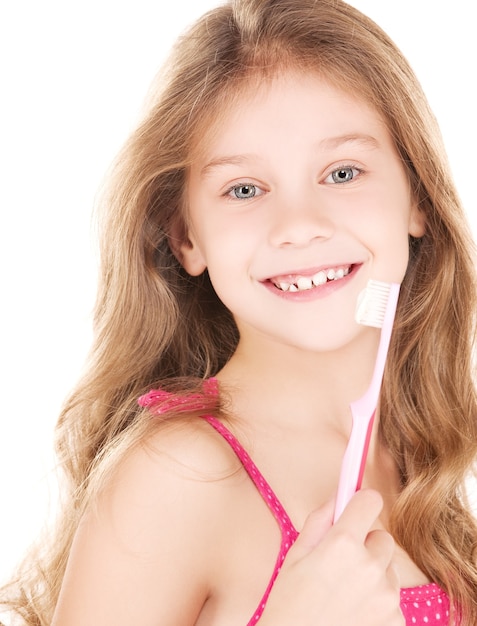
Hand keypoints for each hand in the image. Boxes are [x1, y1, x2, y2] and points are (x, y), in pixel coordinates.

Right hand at [259, 489, 403, 624]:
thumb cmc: (290, 606)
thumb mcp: (295, 556)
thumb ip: (319, 520)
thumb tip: (337, 496)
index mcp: (342, 544)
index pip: (370, 501)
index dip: (360, 503)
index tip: (355, 509)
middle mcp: (371, 566)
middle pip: (382, 537)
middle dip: (365, 544)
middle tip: (341, 562)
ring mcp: (387, 596)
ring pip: (388, 568)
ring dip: (373, 573)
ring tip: (345, 593)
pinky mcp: (397, 619)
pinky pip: (392, 596)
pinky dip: (378, 600)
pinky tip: (354, 611)